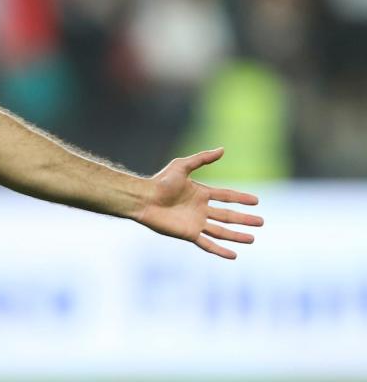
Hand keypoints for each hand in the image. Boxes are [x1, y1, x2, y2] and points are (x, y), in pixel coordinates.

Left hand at [136, 147, 263, 259]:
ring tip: (252, 239)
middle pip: (227, 215)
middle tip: (261, 222)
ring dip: (237, 235)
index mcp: (200, 193)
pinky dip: (220, 250)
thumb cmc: (160, 181)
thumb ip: (202, 158)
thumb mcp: (182, 166)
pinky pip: (208, 243)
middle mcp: (200, 209)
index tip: (256, 201)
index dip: (241, 198)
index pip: (226, 196)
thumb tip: (223, 149)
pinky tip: (233, 255)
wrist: (143, 198)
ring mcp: (195, 222)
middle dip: (244, 219)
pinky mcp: (188, 233)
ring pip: (221, 231)